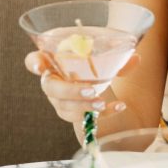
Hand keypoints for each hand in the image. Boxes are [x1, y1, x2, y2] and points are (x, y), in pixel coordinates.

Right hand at [24, 51, 139, 124]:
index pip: (32, 60)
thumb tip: (135, 59)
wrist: (97, 70)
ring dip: (83, 107)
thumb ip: (116, 55)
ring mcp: (60, 99)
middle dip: (69, 92)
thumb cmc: (91, 55)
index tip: (40, 67)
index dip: (33, 64)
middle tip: (90, 91)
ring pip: (64, 108)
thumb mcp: (100, 50)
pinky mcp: (74, 112)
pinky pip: (84, 117)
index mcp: (51, 58)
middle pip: (50, 89)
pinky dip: (104, 114)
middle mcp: (52, 80)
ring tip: (102, 103)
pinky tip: (119, 106)